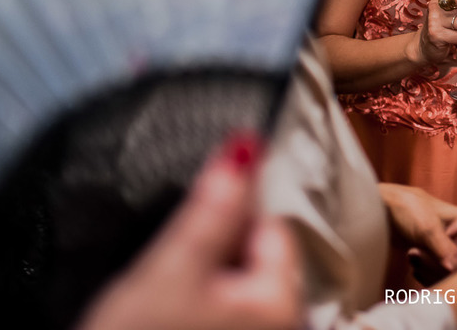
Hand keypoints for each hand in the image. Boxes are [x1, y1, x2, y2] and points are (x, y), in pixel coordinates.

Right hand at [76, 134, 302, 329]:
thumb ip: (212, 208)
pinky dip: (209, 313)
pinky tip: (174, 321)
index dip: (231, 214)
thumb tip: (248, 144)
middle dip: (223, 254)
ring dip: (213, 286)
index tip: (192, 222)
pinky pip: (233, 319)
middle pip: (261, 263)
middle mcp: (290, 327)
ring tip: (166, 305)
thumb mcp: (169, 270)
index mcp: (283, 302)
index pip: (272, 227)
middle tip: (171, 273)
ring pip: (244, 294)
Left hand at [379, 183, 456, 274]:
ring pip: (447, 264)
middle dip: (444, 265)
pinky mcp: (431, 248)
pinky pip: (435, 265)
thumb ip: (444, 248)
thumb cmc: (407, 209)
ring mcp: (444, 240)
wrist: (381, 206)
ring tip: (414, 256)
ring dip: (432, 267)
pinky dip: (425, 269)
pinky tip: (412, 261)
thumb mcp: (428, 228)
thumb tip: (454, 268)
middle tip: (422, 258)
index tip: (445, 266)